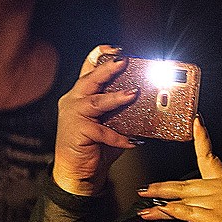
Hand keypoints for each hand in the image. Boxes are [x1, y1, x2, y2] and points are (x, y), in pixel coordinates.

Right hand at [52, 45, 141, 195]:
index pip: (88, 69)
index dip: (100, 55)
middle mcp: (73, 101)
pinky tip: (131, 141)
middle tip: (124, 61)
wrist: (77, 173)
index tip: (115, 48)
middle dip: (108, 68)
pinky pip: (102, 131)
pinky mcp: (77, 132)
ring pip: (95, 101)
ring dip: (116, 97)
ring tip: (133, 93)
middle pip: (90, 79)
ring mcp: (73, 116)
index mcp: (80, 95)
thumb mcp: (109, 123)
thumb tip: (149, 101)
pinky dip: (119, 136)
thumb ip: (121, 110)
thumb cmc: (94, 147)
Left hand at [136, 116, 221, 221]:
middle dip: (162, 187)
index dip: (202, 138)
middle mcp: (221, 189)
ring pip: (181, 198)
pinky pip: (184, 212)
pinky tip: (156, 213)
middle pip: (186, 183)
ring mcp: (216, 203)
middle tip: (145, 188)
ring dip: (160, 204)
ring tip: (145, 208)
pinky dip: (167, 212)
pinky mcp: (212, 218)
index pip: (211, 157)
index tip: (196, 122)